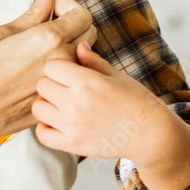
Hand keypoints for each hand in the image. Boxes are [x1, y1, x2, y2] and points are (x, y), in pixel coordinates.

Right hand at [0, 0, 96, 152]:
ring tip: (47, 47)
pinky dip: (65, 68)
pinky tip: (44, 68)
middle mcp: (62, 59)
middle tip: (54, 22)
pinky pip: (72, 78)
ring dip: (72, 45)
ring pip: (84, 56)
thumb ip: (32, 14)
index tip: (55, 7)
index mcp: (49, 38)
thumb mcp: (3, 33)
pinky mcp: (59, 96)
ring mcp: (63, 81)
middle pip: (89, 33)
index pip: (82, 14)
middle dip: (75, 22)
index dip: (69, 6)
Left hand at [33, 41, 167, 160]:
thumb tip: (78, 45)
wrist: (150, 134)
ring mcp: (71, 125)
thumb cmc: (136, 101)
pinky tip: (59, 123)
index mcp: (86, 82)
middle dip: (52, 84)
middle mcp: (75, 103)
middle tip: (65, 89)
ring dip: (47, 105)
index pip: (51, 66)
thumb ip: (92, 61)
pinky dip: (46, 129)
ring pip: (38, 108)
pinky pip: (42, 134)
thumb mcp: (115, 75)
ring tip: (62, 106)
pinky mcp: (71, 144)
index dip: (59, 68)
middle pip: (42, 85)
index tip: (68, 73)